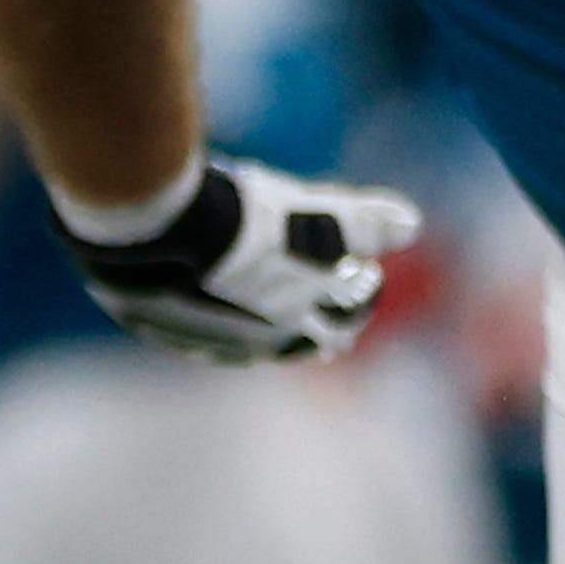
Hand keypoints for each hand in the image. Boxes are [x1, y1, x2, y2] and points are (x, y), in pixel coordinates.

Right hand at [52, 153, 419, 364]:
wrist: (155, 234)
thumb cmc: (244, 226)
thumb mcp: (317, 218)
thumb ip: (365, 222)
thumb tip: (411, 225)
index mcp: (293, 327)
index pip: (340, 324)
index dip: (356, 299)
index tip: (360, 279)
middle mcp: (247, 346)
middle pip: (292, 344)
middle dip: (313, 323)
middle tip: (321, 303)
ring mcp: (196, 339)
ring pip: (236, 339)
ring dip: (255, 320)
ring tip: (260, 299)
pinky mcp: (153, 324)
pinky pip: (186, 325)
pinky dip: (203, 313)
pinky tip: (200, 295)